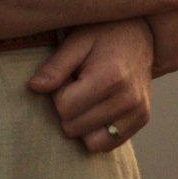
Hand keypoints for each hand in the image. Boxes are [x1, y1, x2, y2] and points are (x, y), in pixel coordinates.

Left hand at [27, 16, 153, 152]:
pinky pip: (109, 145)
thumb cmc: (102, 34)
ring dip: (82, 123)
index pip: (64, 108)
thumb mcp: (76, 41)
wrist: (140, 33)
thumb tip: (34, 87)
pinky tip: (98, 108)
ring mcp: (138, 112)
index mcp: (110, 77)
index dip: (58, 93)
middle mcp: (128, 99)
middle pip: (74, 127)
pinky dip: (97, 132)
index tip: (67, 78)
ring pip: (90, 142)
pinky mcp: (142, 119)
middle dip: (68, 109)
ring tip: (88, 97)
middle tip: (78, 86)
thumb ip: (55, 66)